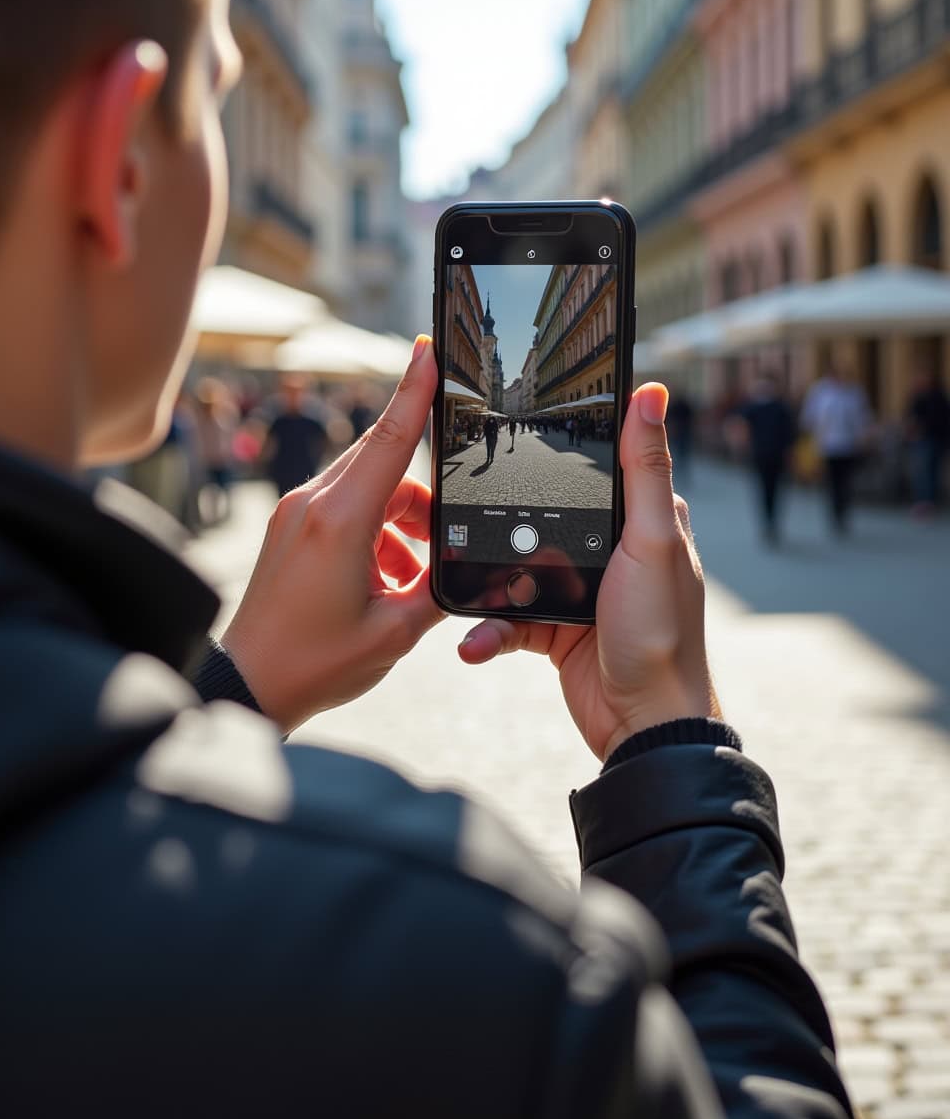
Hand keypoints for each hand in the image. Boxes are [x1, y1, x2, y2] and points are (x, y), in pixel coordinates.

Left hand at [222, 337, 443, 732]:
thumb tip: (459, 568)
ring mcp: (295, 513)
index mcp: (340, 520)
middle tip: (440, 540)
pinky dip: (375, 533)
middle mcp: (312, 504)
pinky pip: (345, 507)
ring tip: (406, 578)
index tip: (430, 349)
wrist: (246, 685)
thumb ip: (436, 589)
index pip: (390, 438)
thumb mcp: (395, 632)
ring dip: (399, 522)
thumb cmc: (313, 663)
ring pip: (367, 488)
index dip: (415, 390)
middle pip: (384, 465)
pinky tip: (382, 579)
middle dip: (421, 497)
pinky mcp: (289, 527)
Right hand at [457, 383, 720, 761]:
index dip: (561, 446)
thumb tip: (652, 393)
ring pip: (516, 569)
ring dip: (487, 587)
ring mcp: (580, 590)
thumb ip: (645, 469)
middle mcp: (611, 549)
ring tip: (457, 593)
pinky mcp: (556, 628)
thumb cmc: (662, 633)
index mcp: (642, 519)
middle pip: (542, 516)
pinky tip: (475, 642)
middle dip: (500, 526)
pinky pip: (509, 618)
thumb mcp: (651, 540)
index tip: (514, 428)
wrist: (643, 725)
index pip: (602, 465)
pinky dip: (489, 630)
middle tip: (461, 520)